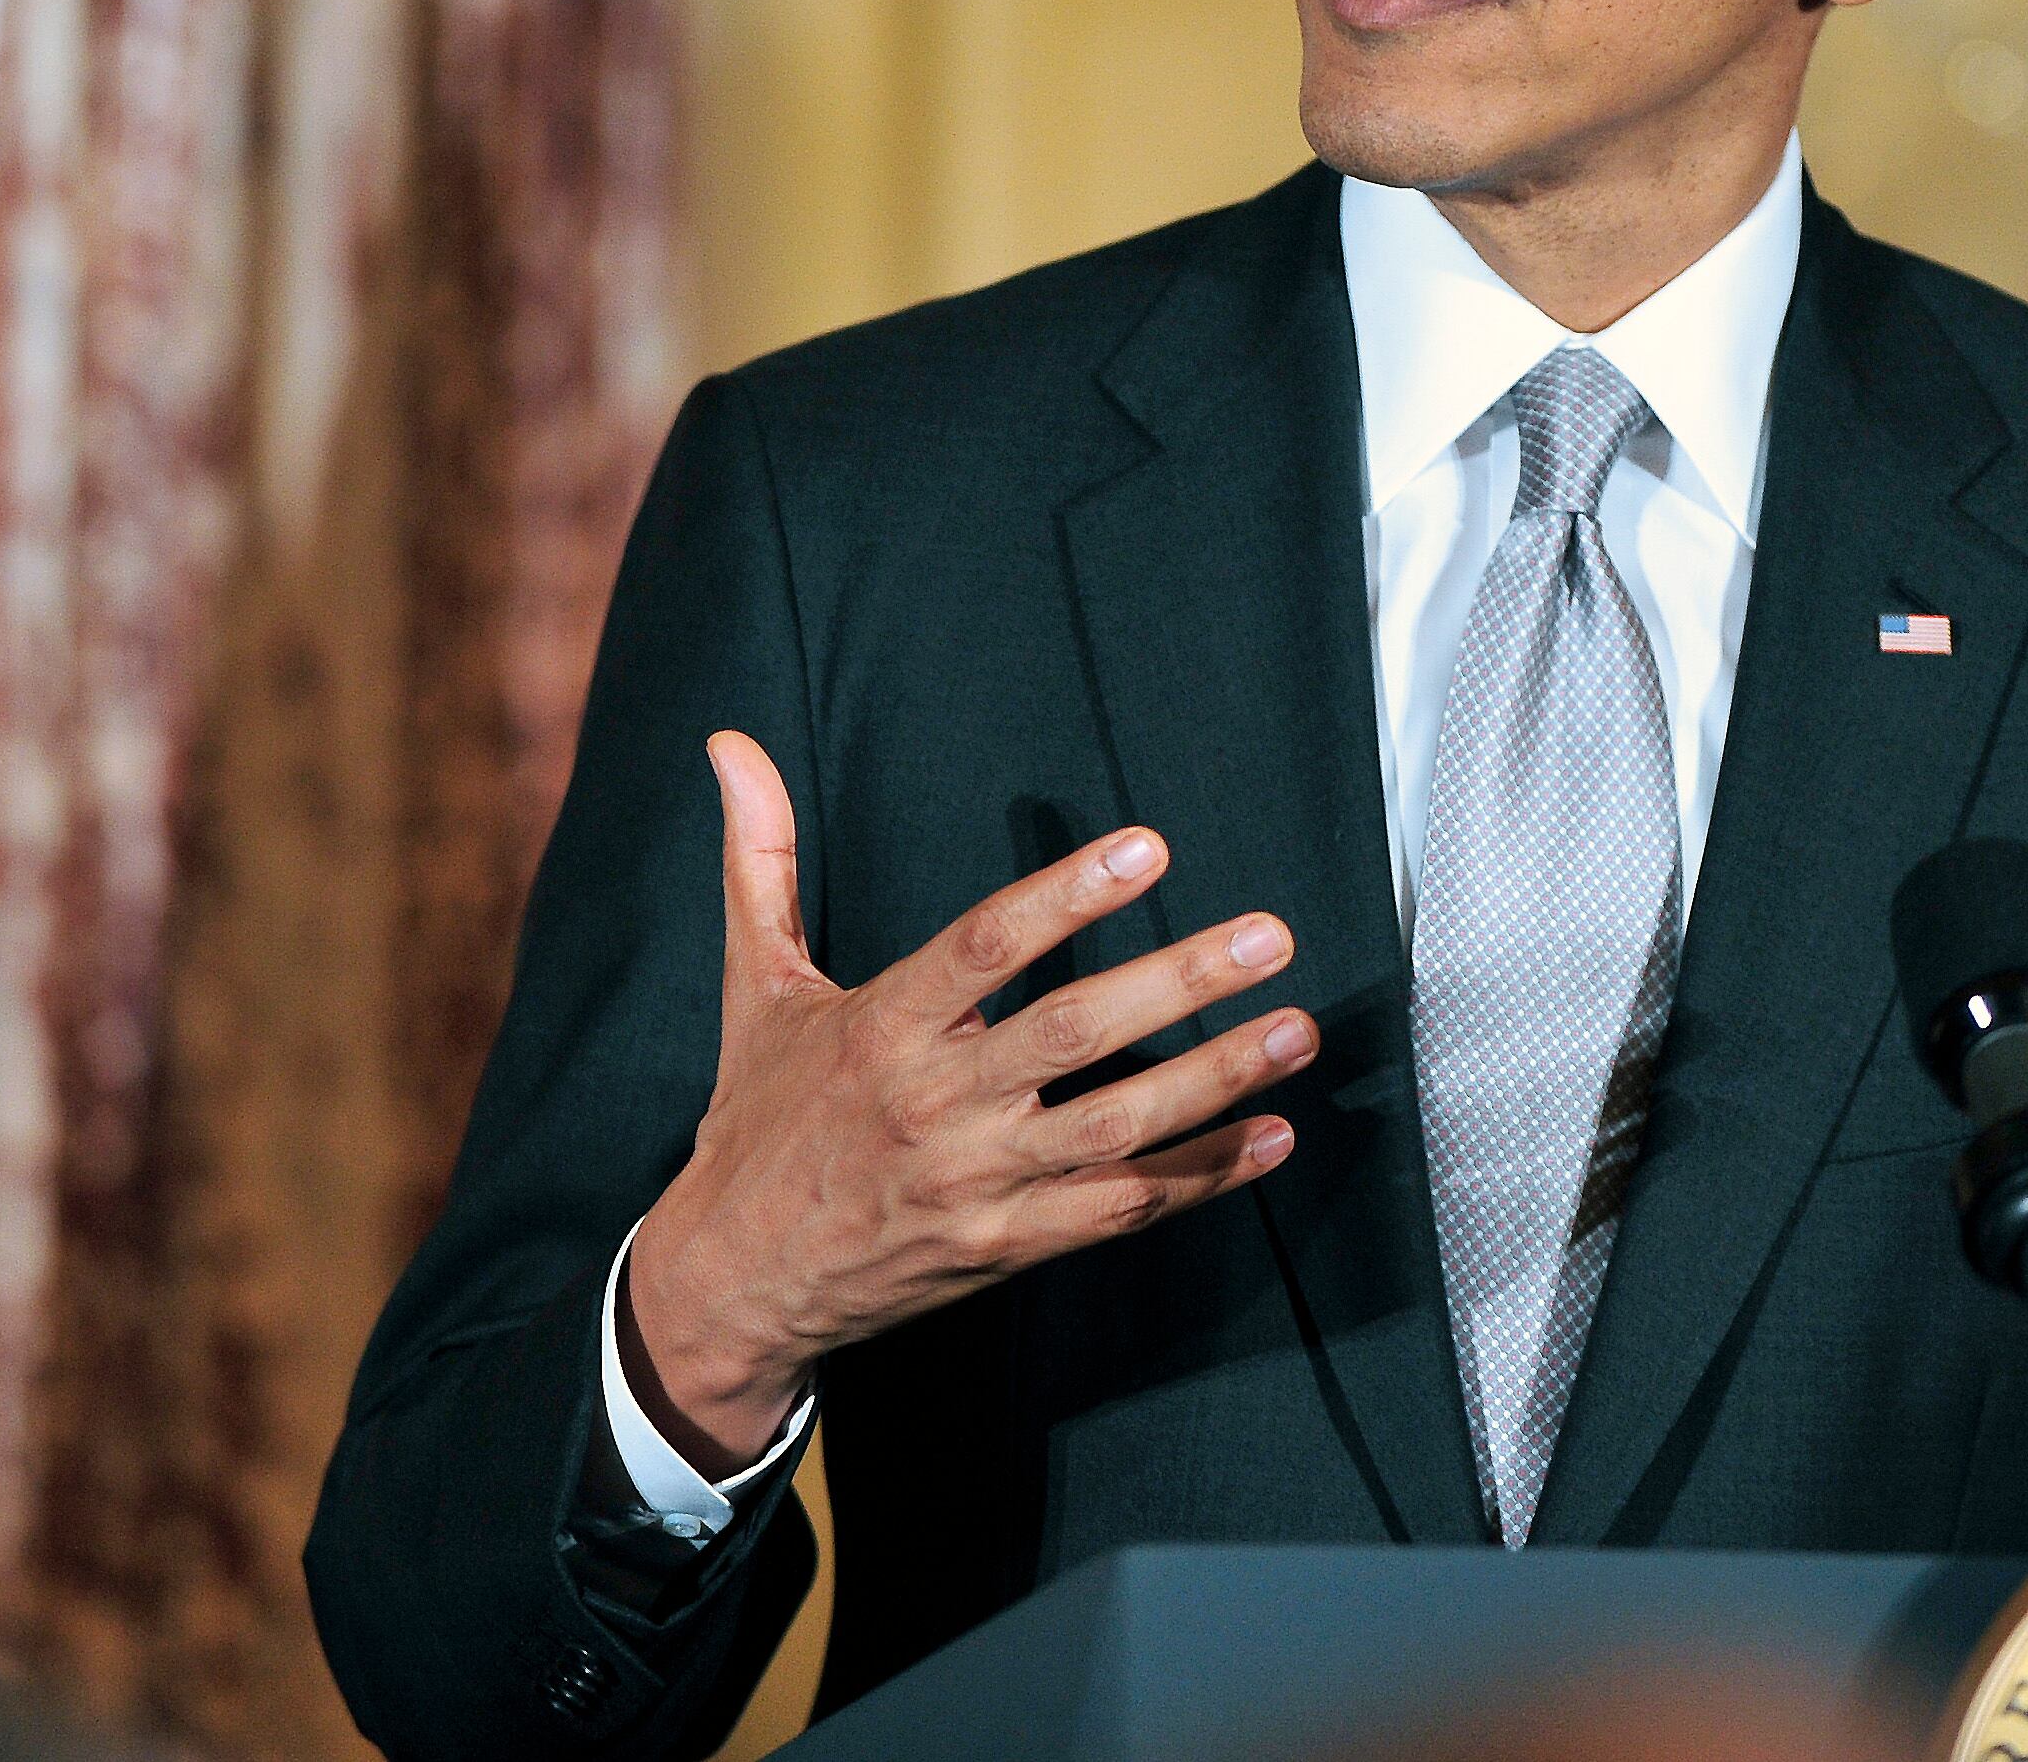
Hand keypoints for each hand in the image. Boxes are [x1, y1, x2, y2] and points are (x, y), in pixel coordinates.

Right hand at [622, 730, 1312, 1473]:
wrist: (730, 1282)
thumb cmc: (756, 1120)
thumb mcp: (754, 989)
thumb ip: (761, 864)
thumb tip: (732, 744)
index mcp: (880, 1028)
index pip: (984, 947)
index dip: (1066, 896)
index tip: (1147, 848)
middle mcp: (933, 1104)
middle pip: (1073, 1035)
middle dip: (1179, 982)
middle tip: (1269, 937)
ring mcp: (976, 1184)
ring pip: (1115, 1131)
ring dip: (1216, 1081)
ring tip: (1297, 1032)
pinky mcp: (1004, 1248)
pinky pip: (1118, 1212)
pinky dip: (1200, 1179)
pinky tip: (1270, 1137)